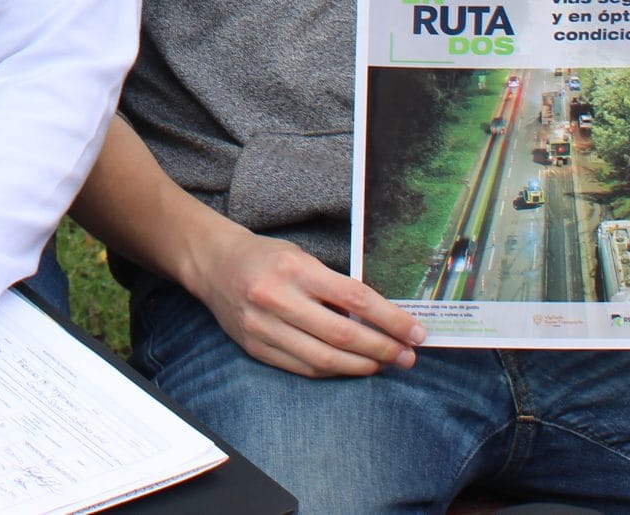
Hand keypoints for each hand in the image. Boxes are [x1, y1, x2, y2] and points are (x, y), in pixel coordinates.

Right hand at [186, 219, 423, 378]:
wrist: (214, 264)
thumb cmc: (266, 257)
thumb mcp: (302, 258)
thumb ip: (336, 286)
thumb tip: (382, 320)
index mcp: (295, 268)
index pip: (355, 299)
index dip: (391, 320)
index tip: (416, 332)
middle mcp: (277, 298)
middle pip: (342, 335)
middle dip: (382, 349)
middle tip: (407, 356)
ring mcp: (263, 327)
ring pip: (324, 360)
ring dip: (361, 366)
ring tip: (383, 364)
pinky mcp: (255, 347)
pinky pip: (302, 369)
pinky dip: (332, 372)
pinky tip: (350, 367)